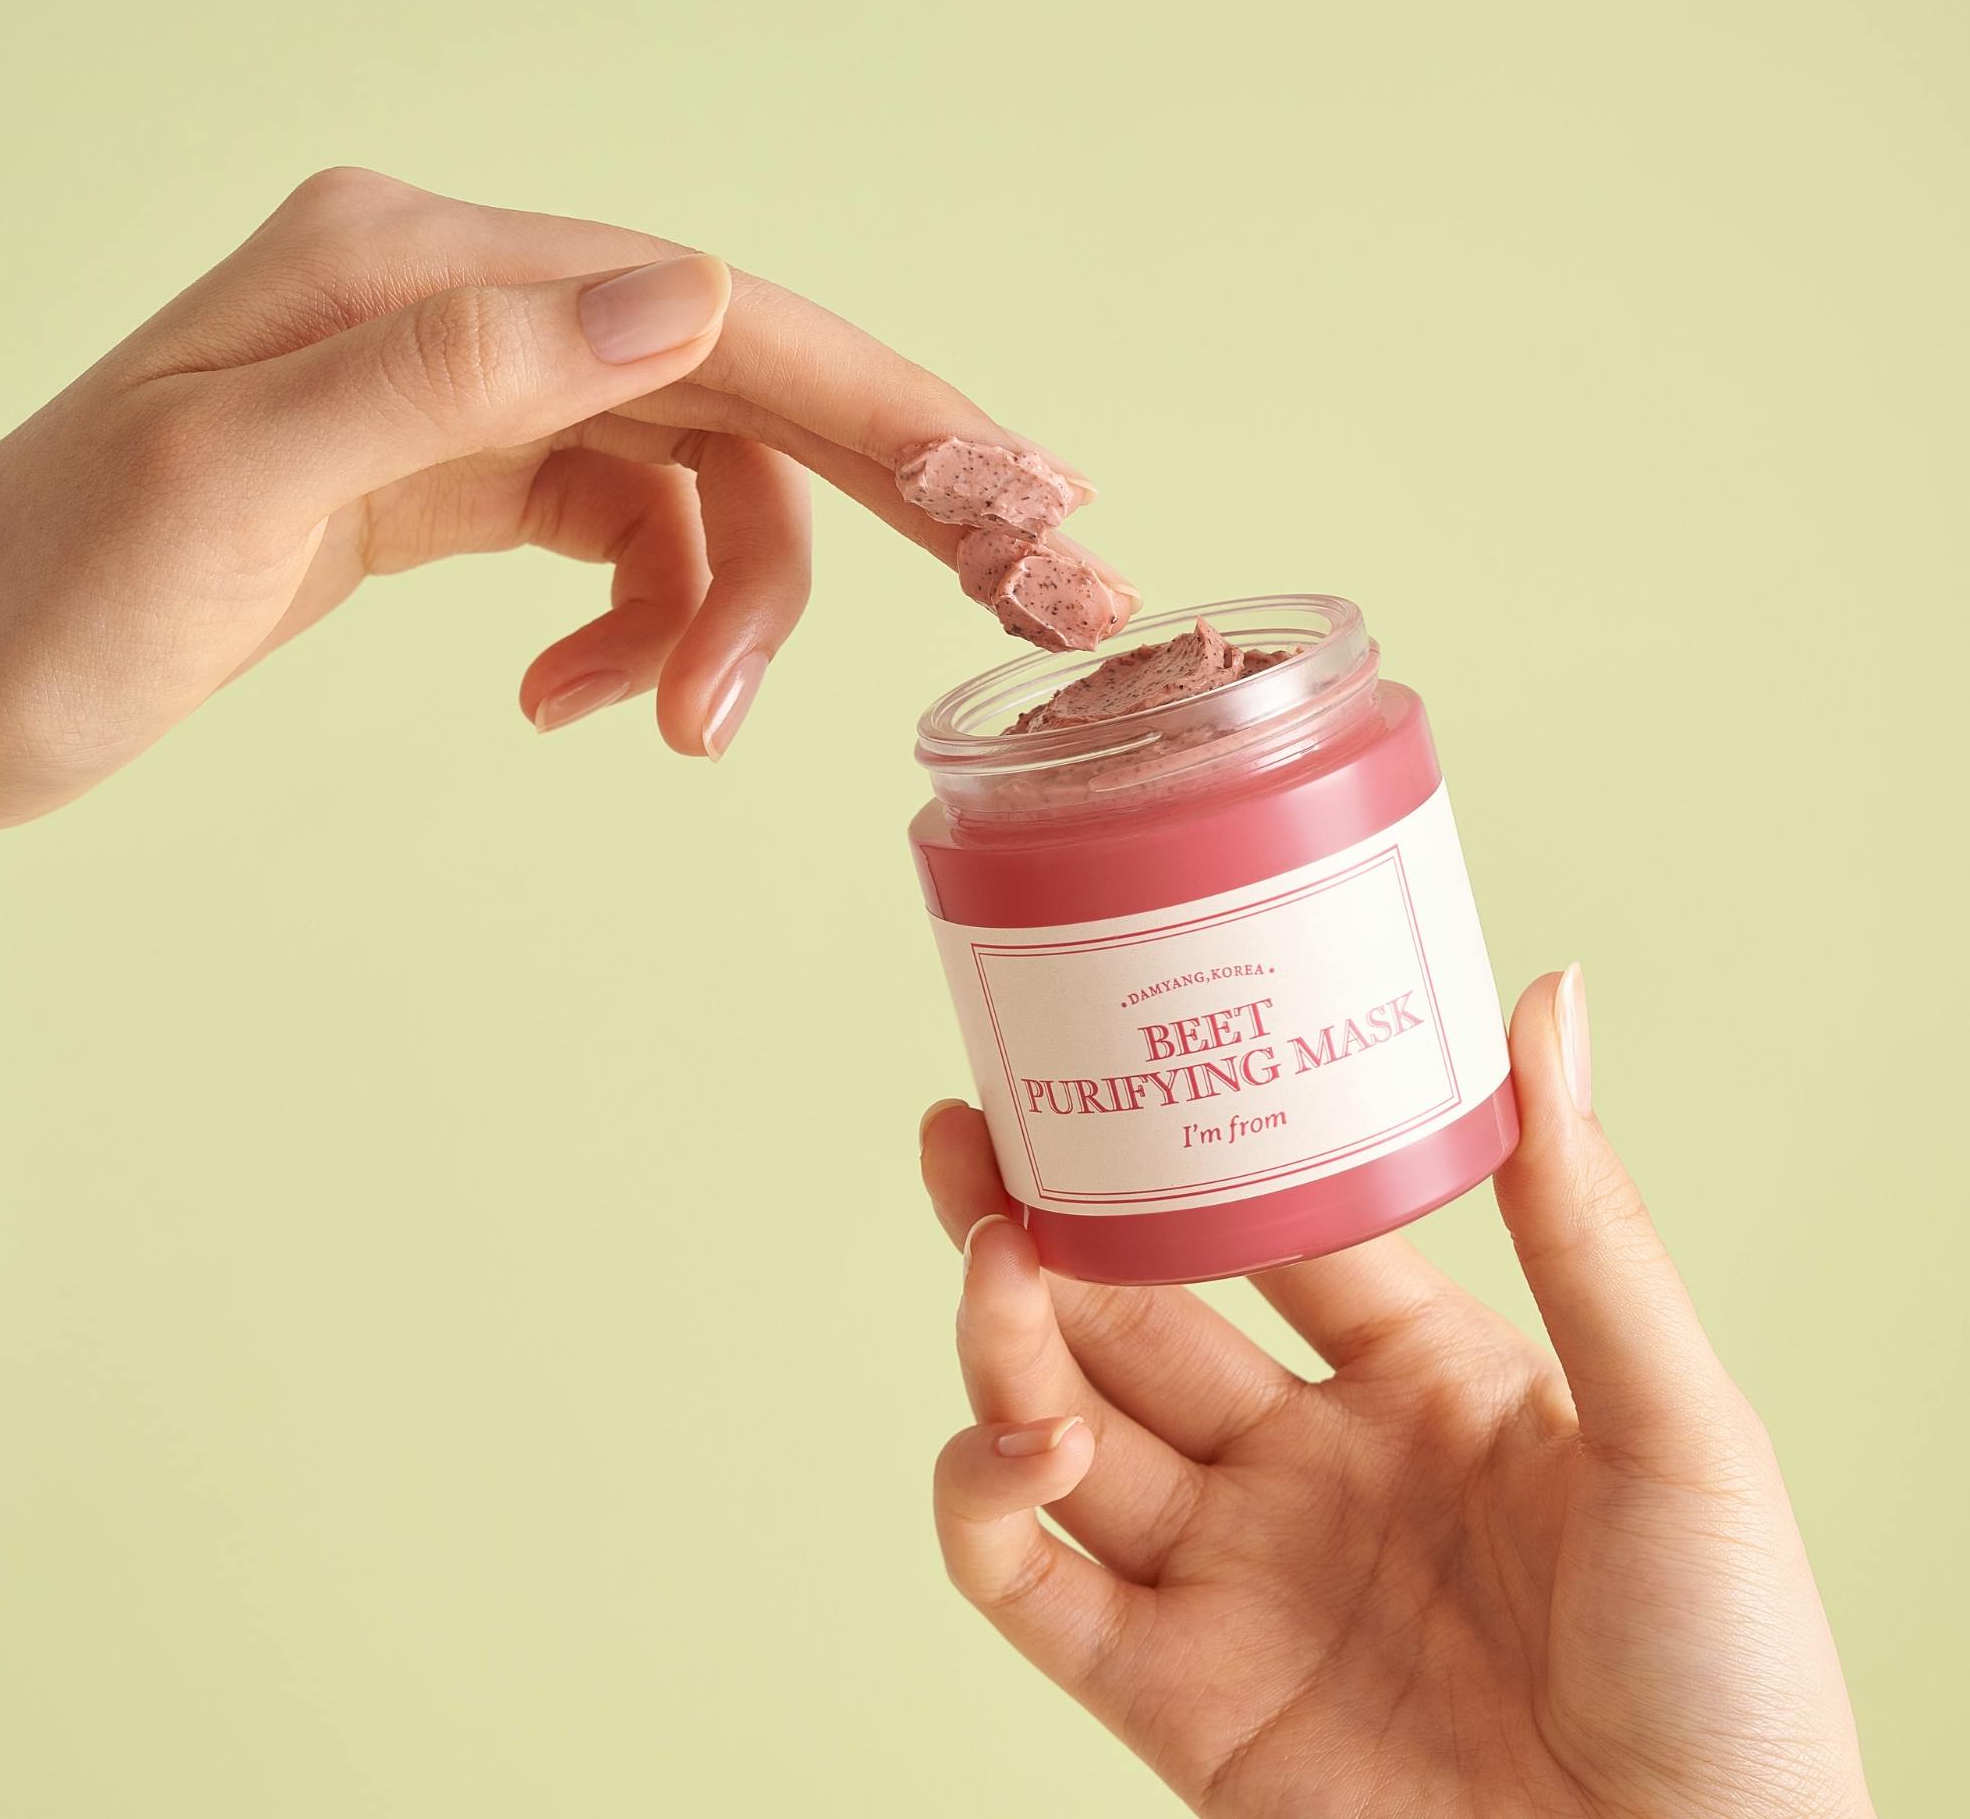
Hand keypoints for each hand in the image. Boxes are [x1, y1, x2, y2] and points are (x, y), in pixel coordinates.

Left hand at [0, 167, 1126, 831]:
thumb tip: (694, 289)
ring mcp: (462, 395)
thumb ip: (466, 369)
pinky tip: (582, 704)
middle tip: (1021, 585)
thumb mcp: (234, 478)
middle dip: (880, 498)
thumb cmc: (46, 599)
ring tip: (682, 734)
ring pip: (687, 482)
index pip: (719, 320)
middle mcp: (463, 308)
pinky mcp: (455, 479)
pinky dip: (637, 625)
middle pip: (738, 386)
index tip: (1018, 496)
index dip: (889, 408)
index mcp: (423, 270)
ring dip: (723, 612)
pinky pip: (617, 536)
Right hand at [921, 969, 1872, 1817]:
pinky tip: (1017, 1442)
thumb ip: (1586, 1223)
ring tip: (997, 1264)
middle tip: (968, 1136)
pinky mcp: (1174, 1699)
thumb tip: (1549, 997)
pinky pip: (1027, 1585)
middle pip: (1134, 1319)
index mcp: (1422, 1381)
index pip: (1267, 1231)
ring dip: (1004, 1342)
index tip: (1111, 1067)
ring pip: (1062, 1428)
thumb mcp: (1674, 1424)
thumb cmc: (1728, 1685)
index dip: (1182, 1155)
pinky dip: (983, 1500)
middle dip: (1040, 1226)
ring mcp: (1232, 1579)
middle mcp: (1308, 1467)